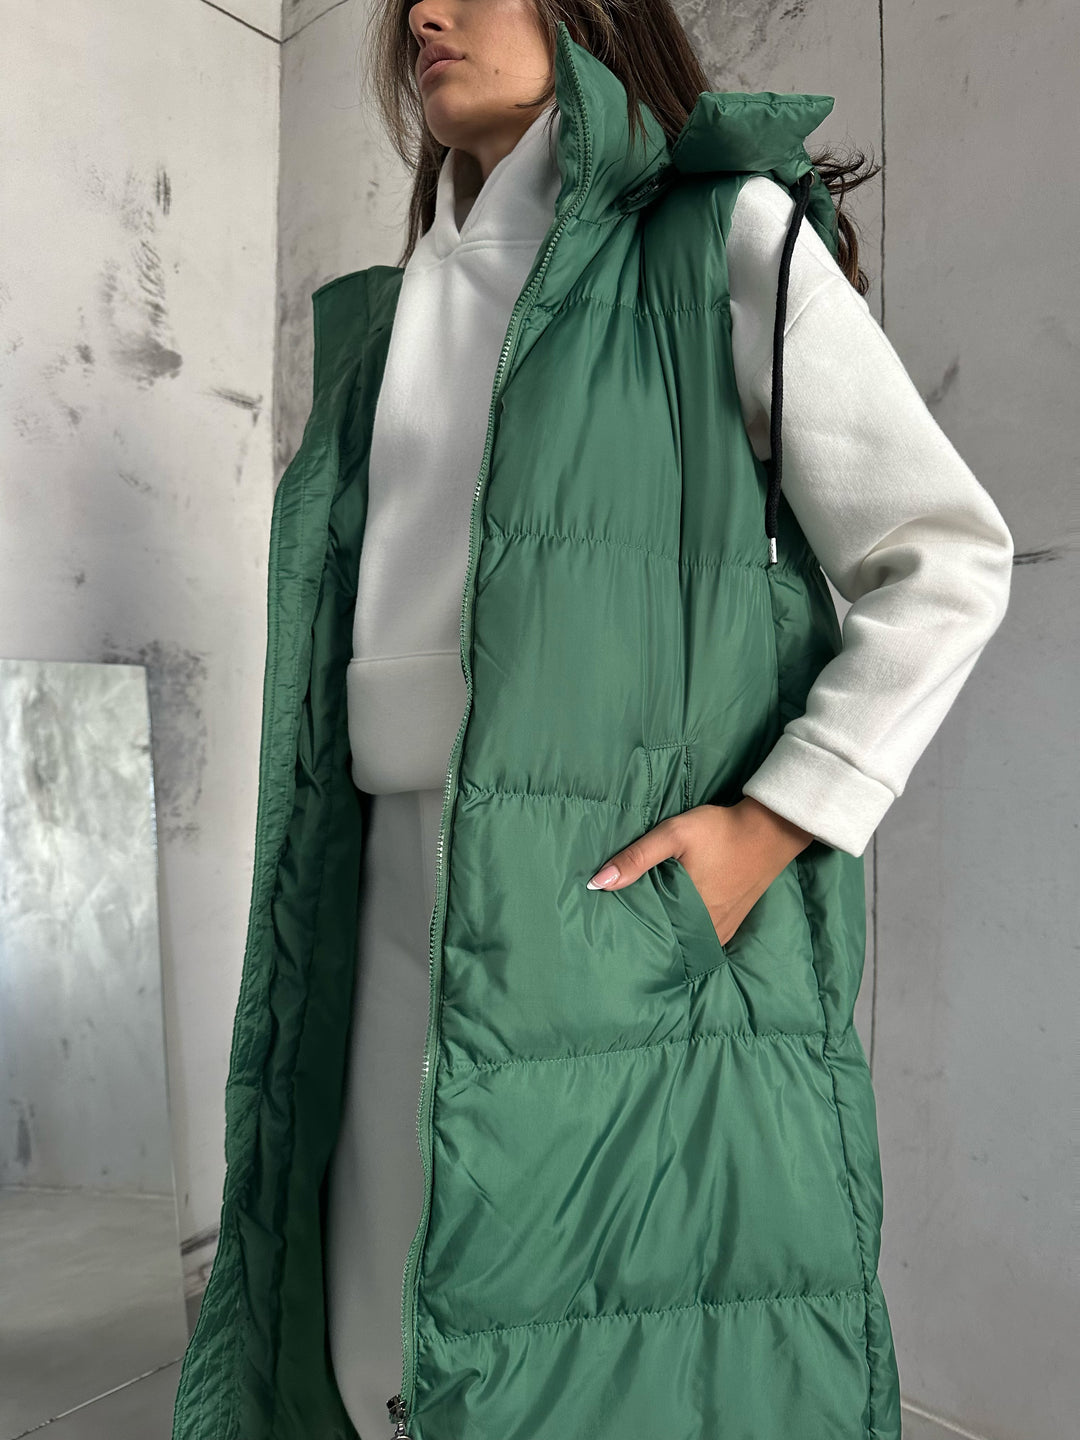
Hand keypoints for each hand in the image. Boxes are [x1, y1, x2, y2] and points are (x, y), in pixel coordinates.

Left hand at [586, 797, 814, 945]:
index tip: (609, 924)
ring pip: (684, 939)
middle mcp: (706, 928)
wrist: (770, 830)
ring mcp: (722, 930)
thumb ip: (637, 857)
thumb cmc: (721, 830)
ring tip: (642, 924)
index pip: (649, 931)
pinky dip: (686, 930)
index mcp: (690, 912)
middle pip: (666, 938)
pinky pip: (702, 936)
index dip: (629, 927)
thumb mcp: (674, 834)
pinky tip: (672, 920)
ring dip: (667, 932)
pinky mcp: (732, 925)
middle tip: (620, 925)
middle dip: (646, 932)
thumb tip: (599, 883)